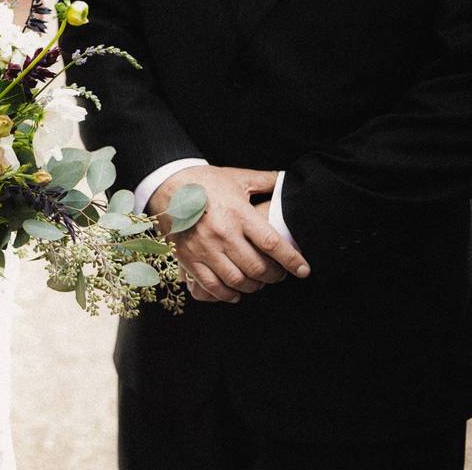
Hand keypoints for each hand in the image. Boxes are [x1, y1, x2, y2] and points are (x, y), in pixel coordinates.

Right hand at [150, 165, 309, 302]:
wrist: (167, 185)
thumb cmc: (206, 181)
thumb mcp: (237, 177)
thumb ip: (265, 181)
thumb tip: (288, 180)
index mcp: (238, 213)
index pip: (272, 244)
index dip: (291, 261)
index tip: (304, 271)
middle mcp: (223, 234)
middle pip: (257, 268)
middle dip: (274, 276)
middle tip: (278, 275)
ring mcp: (205, 248)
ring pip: (237, 280)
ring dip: (253, 286)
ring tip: (258, 283)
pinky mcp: (189, 258)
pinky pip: (212, 286)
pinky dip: (227, 294)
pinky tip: (236, 292)